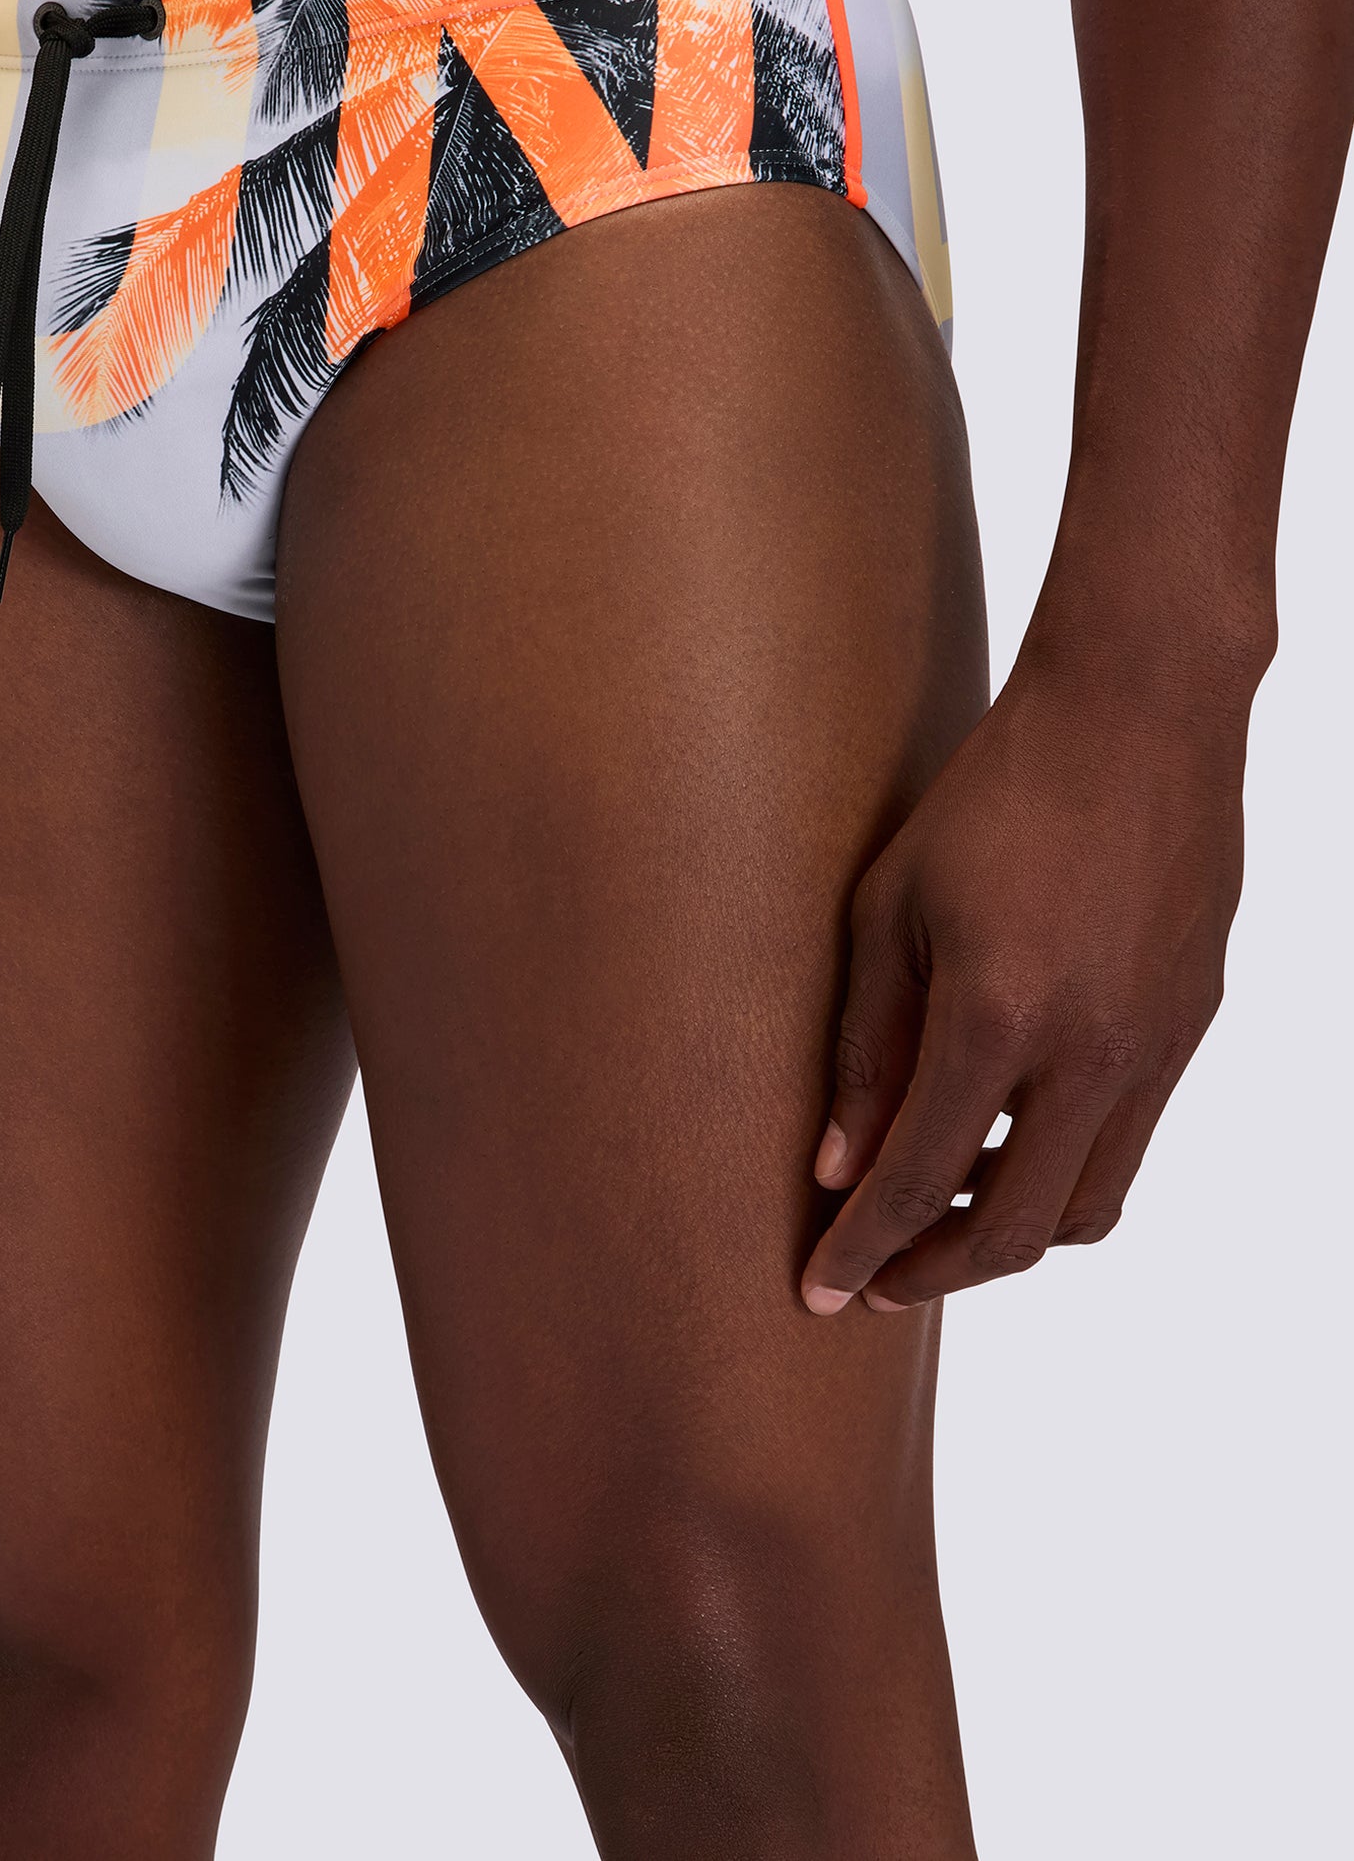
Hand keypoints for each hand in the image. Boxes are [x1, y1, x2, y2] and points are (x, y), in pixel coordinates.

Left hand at [800, 640, 1248, 1314]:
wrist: (1138, 715)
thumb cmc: (991, 794)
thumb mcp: (889, 905)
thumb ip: (864, 1045)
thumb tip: (836, 1168)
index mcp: (999, 1016)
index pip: (917, 1180)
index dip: (863, 1250)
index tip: (817, 1294)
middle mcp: (1091, 1052)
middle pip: (1017, 1232)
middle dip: (937, 1272)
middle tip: (877, 1278)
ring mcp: (1156, 1047)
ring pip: (1088, 1207)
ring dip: (1009, 1232)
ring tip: (938, 1208)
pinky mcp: (1190, 1028)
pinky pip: (1128, 1144)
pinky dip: (1061, 1170)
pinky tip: (1005, 1137)